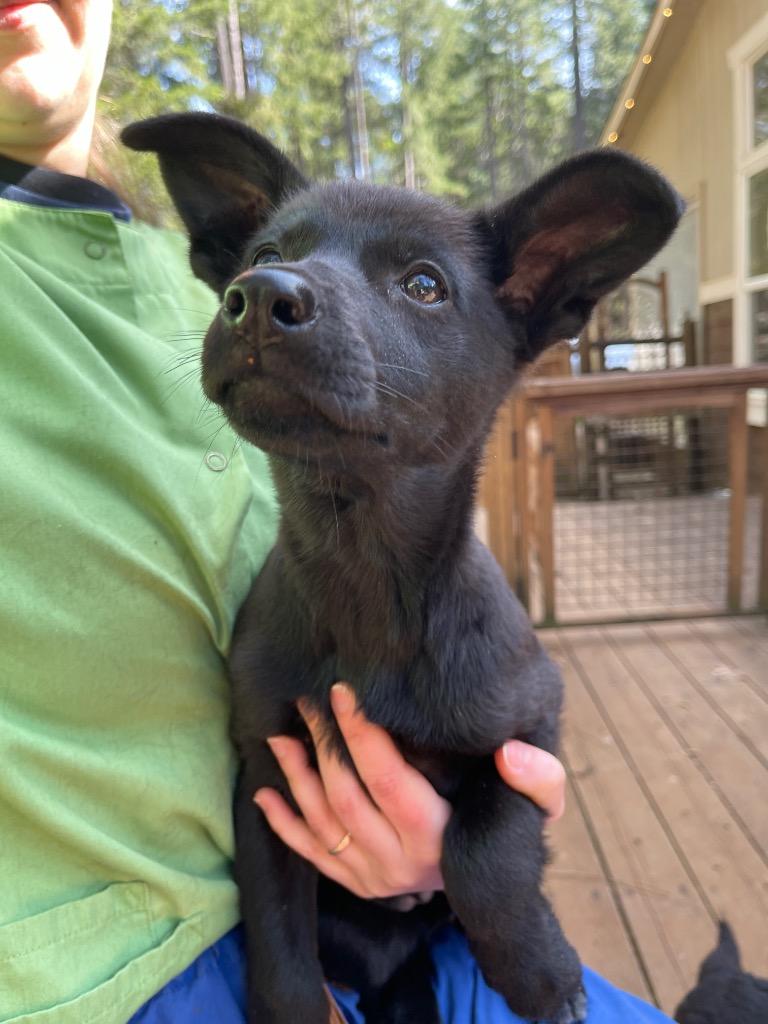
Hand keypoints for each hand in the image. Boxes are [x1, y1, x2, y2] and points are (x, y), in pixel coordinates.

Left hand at [253, 683, 565, 899]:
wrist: (489, 888)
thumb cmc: (503, 829)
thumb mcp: (537, 808)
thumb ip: (539, 780)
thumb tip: (510, 753)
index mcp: (435, 836)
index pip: (387, 779)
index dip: (361, 734)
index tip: (343, 690)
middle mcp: (397, 861)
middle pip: (345, 795)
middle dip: (323, 742)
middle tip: (307, 698)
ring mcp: (369, 877)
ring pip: (320, 821)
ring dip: (295, 775)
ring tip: (280, 732)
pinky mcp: (353, 884)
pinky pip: (308, 855)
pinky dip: (282, 825)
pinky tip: (262, 793)